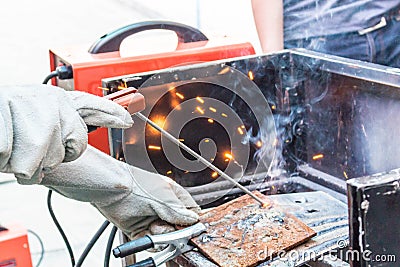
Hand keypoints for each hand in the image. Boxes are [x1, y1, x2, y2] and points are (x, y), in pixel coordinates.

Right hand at [0, 84, 132, 180]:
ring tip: (9, 146)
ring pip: (45, 160)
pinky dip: (8, 162)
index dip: (112, 113)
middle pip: (73, 148)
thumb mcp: (32, 117)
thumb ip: (57, 128)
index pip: (93, 106)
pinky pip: (22, 163)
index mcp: (57, 99)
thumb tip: (73, 145)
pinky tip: (1, 147)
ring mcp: (35, 112)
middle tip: (29, 147)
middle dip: (53, 157)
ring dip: (24, 162)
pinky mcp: (16, 125)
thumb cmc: (2, 120)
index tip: (128, 120)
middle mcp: (51, 103)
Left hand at [38, 146, 199, 237]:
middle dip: (175, 230)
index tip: (192, 230)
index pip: (190, 211)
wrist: (110, 190)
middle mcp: (163, 207)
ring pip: (165, 236)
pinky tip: (148, 232)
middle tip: (170, 228)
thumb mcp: (163, 198)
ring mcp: (151, 218)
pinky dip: (150, 241)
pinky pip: (150, 242)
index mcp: (172, 195)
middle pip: (178, 227)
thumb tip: (192, 220)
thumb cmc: (134, 185)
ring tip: (155, 227)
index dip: (192, 222)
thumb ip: (179, 211)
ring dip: (161, 235)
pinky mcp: (139, 229)